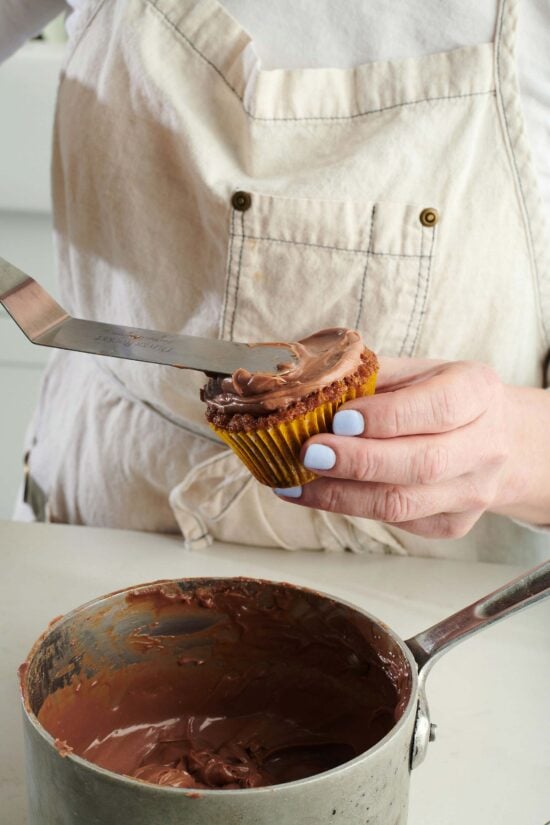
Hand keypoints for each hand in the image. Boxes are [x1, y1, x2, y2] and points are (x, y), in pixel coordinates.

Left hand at [274, 357, 549, 537]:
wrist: (497, 439)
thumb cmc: (442, 397)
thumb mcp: (417, 371)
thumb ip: (372, 376)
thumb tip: (309, 386)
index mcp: (477, 393)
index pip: (439, 408)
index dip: (388, 417)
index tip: (340, 418)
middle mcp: (484, 447)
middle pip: (421, 464)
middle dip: (358, 461)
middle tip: (308, 453)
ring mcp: (472, 493)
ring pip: (403, 504)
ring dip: (341, 496)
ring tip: (294, 482)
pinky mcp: (452, 524)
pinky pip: (396, 522)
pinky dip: (348, 509)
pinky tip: (313, 494)